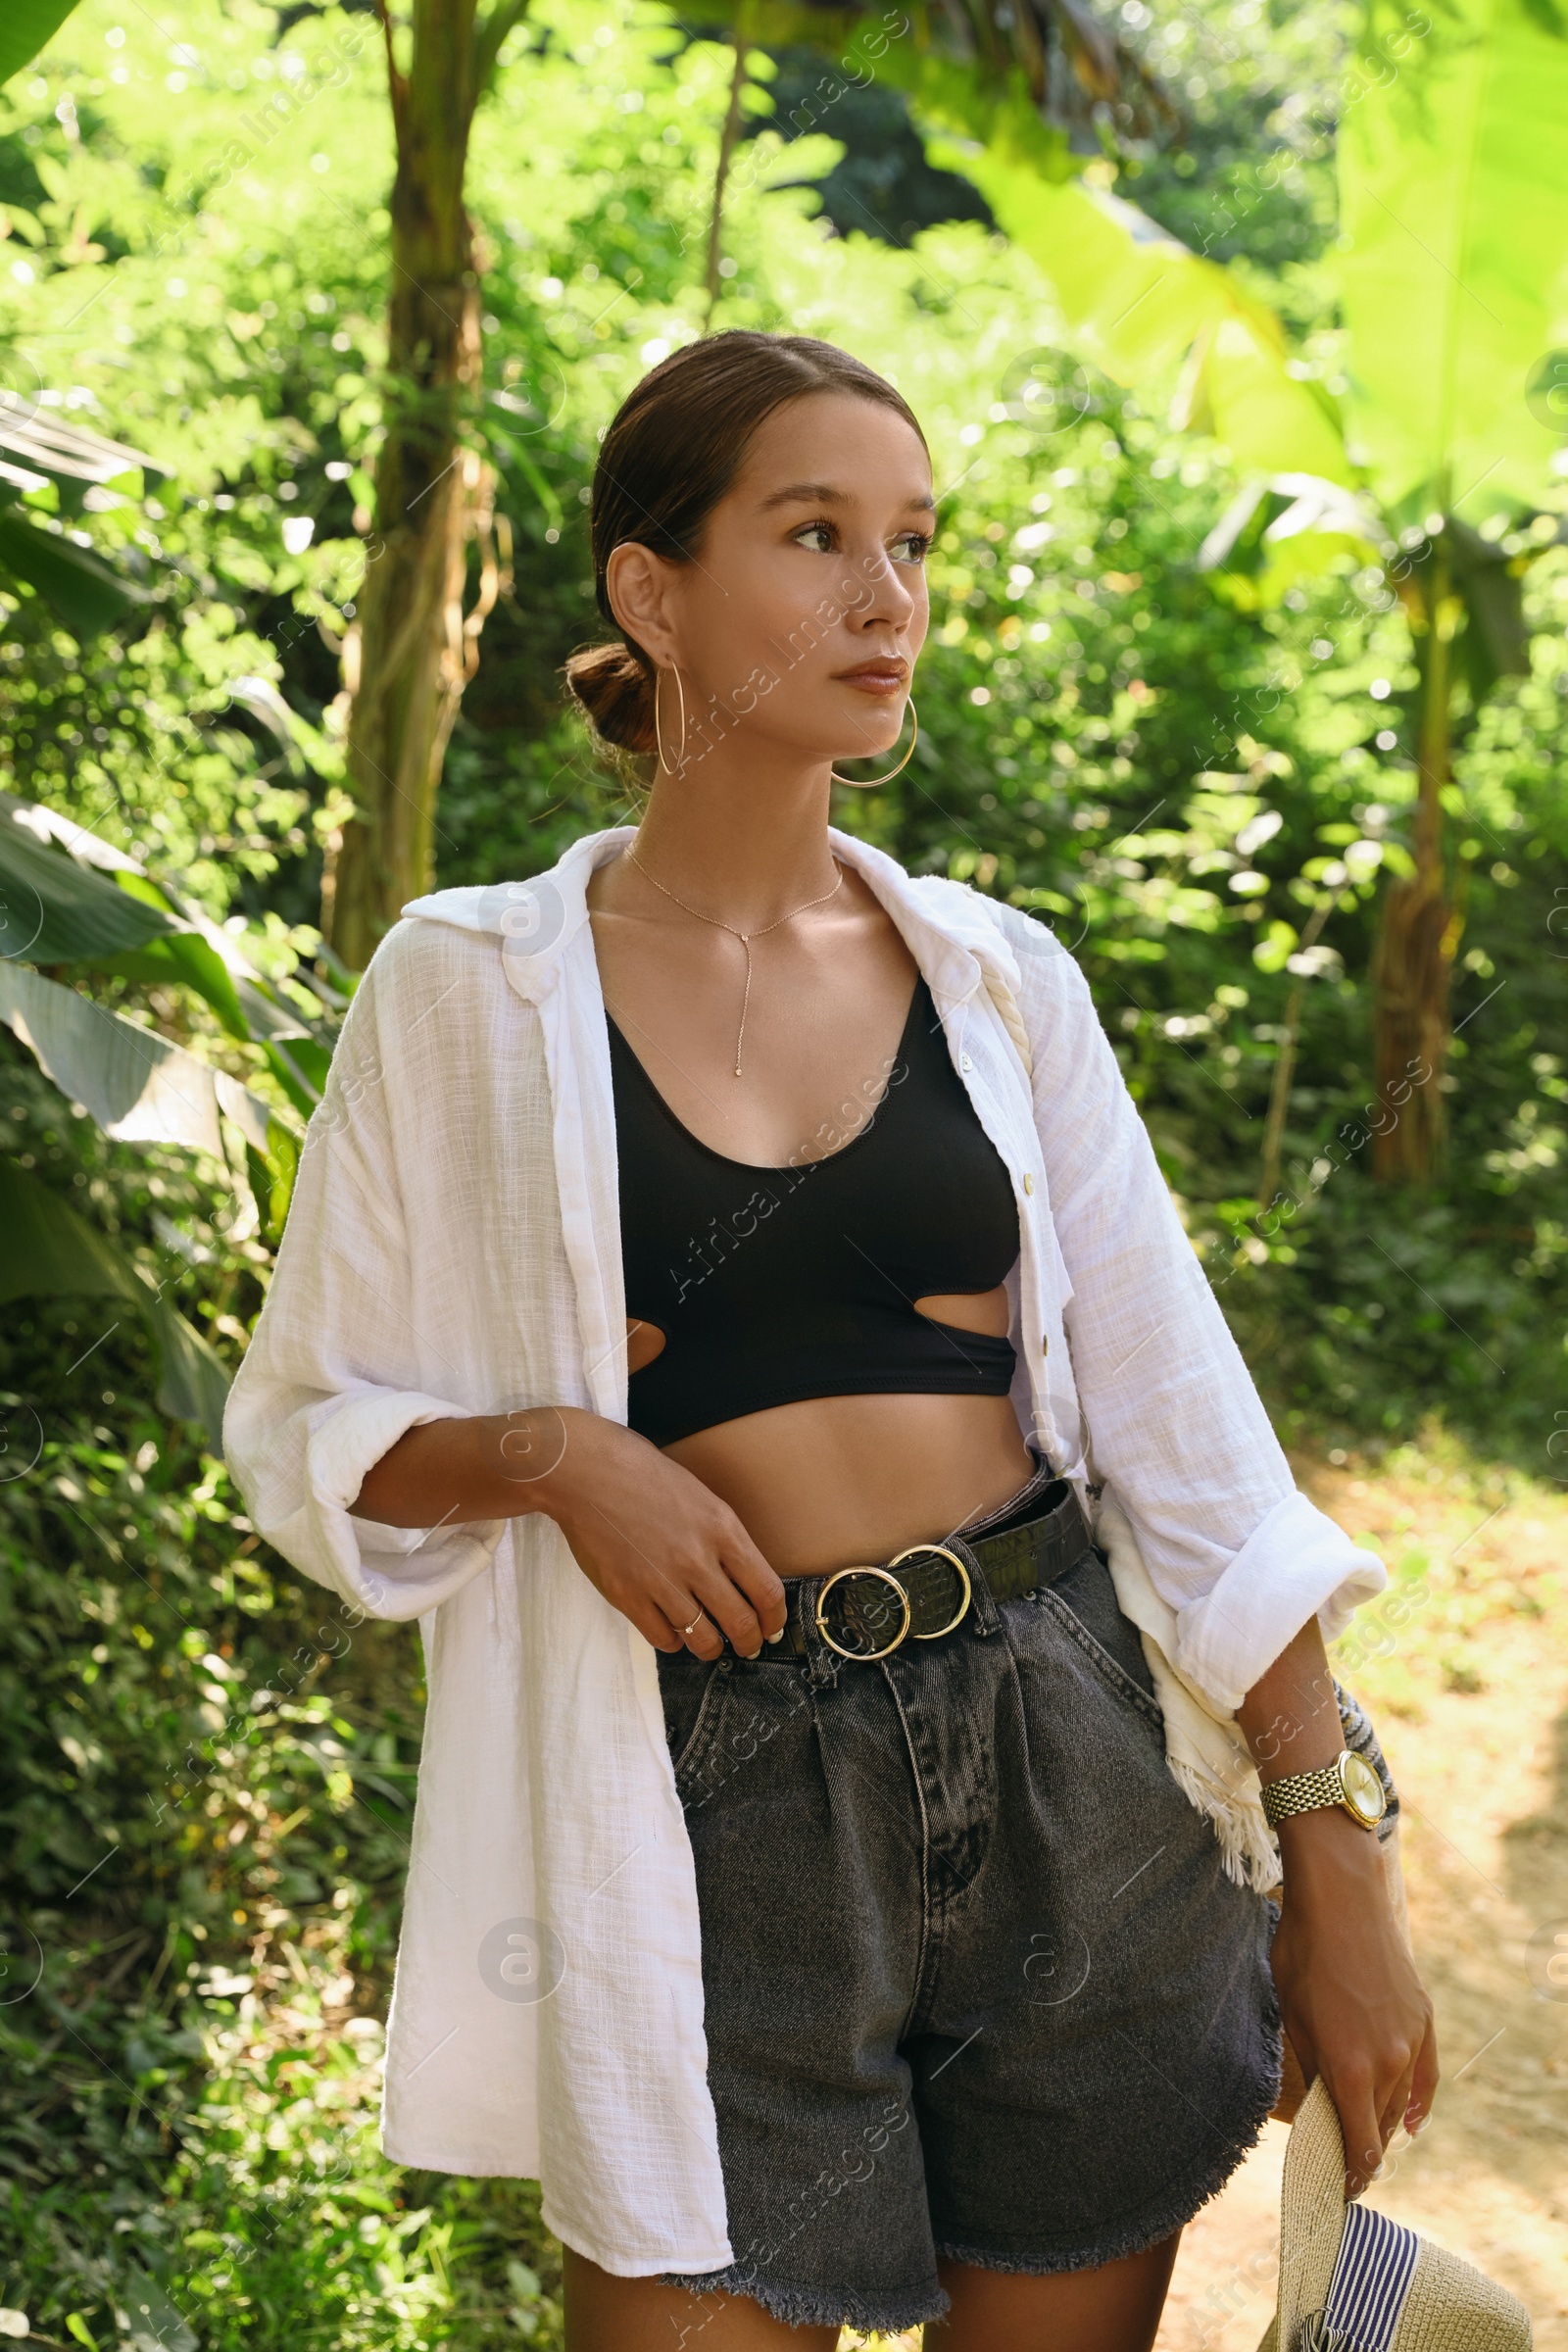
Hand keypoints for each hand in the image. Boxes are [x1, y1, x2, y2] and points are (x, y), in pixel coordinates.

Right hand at [517, 1407, 788, 1660]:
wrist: (587, 1472)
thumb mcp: (702, 1497)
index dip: (775, 1619)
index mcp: (723, 1529)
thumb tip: (744, 1580)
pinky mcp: (628, 1595)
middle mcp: (697, 1559)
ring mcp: (661, 1580)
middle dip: (749, 1643)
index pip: (767, 1591)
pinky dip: (673, 1641)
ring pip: (703, 1639)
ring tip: (709, 1645)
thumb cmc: (644, 1476)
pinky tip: (673, 1630)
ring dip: (710, 1648)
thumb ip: (724, 1538)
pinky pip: (663, 1638)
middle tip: (747, 1647)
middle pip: (740, 1623)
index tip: (772, 1628)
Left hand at [1269, 1811, 1438, 2192]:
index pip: (1357, 2146)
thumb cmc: (1303, 1954)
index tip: (1338, 2191)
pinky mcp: (1422, 2019)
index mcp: (1349, 2068)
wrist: (1342, 1901)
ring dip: (1382, 2126)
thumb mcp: (1294, 2016)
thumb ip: (1314, 2067)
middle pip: (1377, 2129)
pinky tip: (1409, 2123)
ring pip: (1399, 2104)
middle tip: (1343, 2171)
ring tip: (1365, 2143)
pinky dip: (1416, 2103)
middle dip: (1360, 2153)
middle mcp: (1387, 2062)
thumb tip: (1323, 2103)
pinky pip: (1424, 2076)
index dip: (1349, 2176)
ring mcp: (1410, 2040)